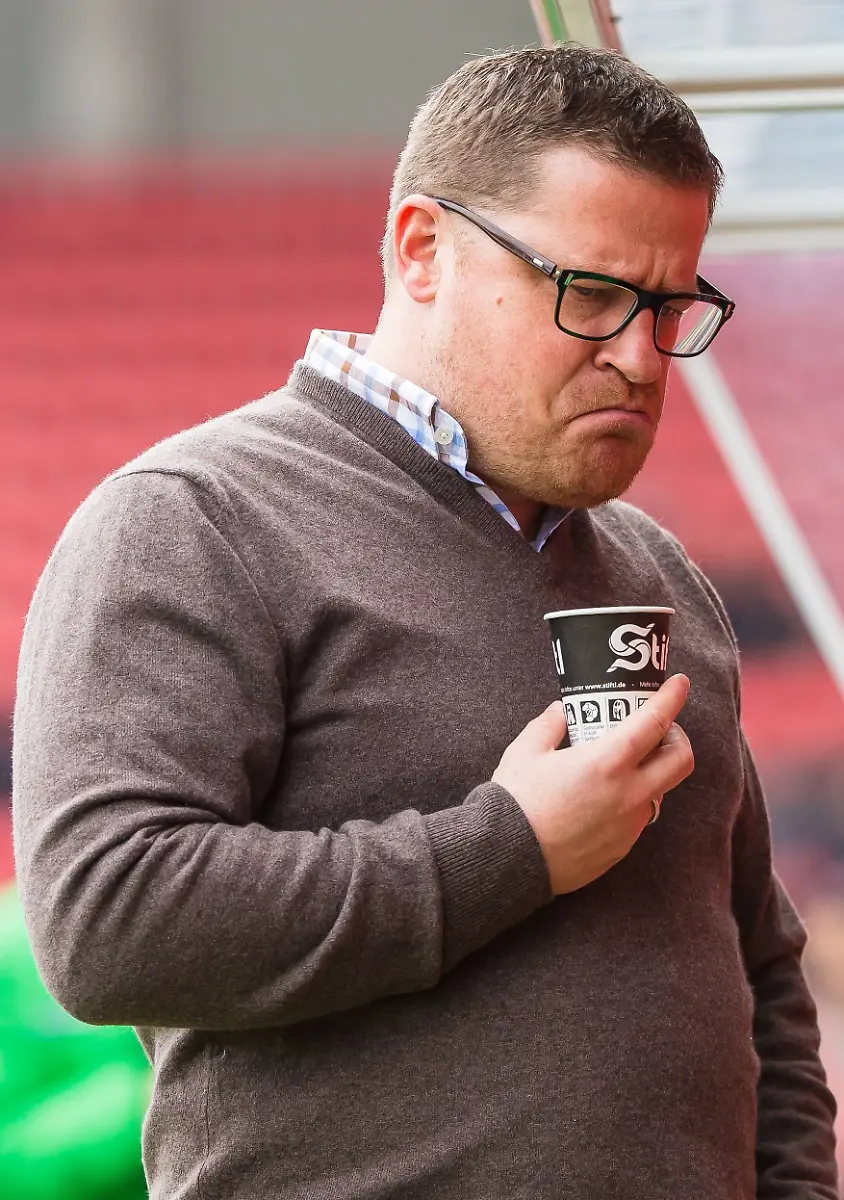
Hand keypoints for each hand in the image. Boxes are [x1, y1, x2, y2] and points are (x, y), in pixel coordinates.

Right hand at [492, 674, 693, 894]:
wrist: (509, 859)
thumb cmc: (516, 802)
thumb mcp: (525, 751)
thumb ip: (549, 725)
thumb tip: (561, 713)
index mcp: (607, 762)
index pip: (655, 722)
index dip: (672, 698)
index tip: (679, 683)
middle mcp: (628, 793)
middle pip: (680, 761)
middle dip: (678, 739)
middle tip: (657, 731)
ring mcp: (628, 825)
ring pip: (660, 791)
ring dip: (653, 772)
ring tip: (623, 766)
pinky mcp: (621, 848)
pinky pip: (637, 818)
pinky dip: (630, 800)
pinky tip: (601, 799)